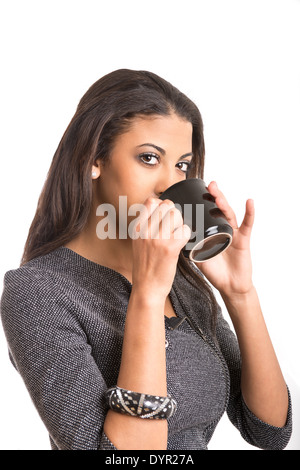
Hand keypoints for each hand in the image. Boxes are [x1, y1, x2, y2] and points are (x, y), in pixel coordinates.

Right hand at [131, 197, 190, 300]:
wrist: (147, 288)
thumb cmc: (145, 266)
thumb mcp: (139, 243)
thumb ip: (146, 226)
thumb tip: (160, 208)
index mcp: (137, 228)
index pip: (151, 201)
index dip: (162, 205)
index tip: (165, 216)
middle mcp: (145, 231)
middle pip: (166, 205)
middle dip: (174, 213)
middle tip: (174, 227)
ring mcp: (157, 239)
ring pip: (176, 215)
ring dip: (181, 223)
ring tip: (177, 234)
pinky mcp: (170, 248)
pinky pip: (185, 230)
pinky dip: (186, 235)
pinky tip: (182, 243)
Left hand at [195, 181, 254, 297]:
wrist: (230, 286)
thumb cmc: (215, 272)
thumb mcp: (197, 256)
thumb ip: (188, 246)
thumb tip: (172, 237)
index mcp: (212, 232)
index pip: (207, 214)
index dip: (202, 204)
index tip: (194, 192)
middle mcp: (223, 229)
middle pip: (217, 209)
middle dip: (213, 196)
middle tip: (208, 185)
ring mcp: (234, 233)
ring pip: (228, 214)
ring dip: (223, 201)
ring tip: (216, 190)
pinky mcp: (244, 240)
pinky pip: (247, 225)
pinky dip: (250, 213)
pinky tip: (249, 202)